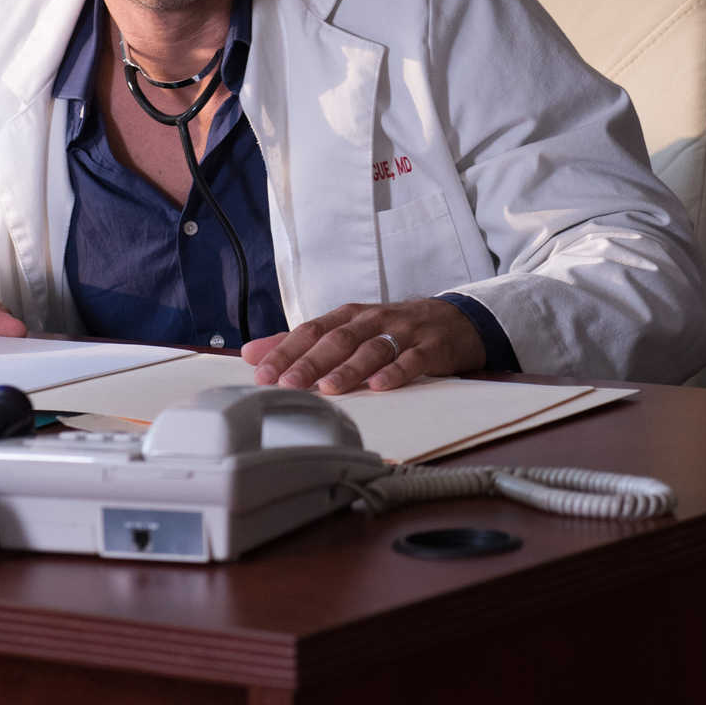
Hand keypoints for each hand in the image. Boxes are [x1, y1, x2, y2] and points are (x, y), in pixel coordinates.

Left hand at [244, 298, 484, 394]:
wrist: (454, 320)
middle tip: (286, 384)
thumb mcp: (348, 329)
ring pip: (372, 349)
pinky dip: (395, 372)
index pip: (311, 330)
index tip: (261, 373)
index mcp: (349, 315)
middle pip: (337, 339)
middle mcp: (373, 320)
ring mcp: (403, 332)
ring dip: (348, 369)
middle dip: (309, 362)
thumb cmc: (393, 329)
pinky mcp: (430, 347)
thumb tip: (251, 352)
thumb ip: (301, 342)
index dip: (286, 351)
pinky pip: (412, 360)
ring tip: (328, 388)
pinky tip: (379, 386)